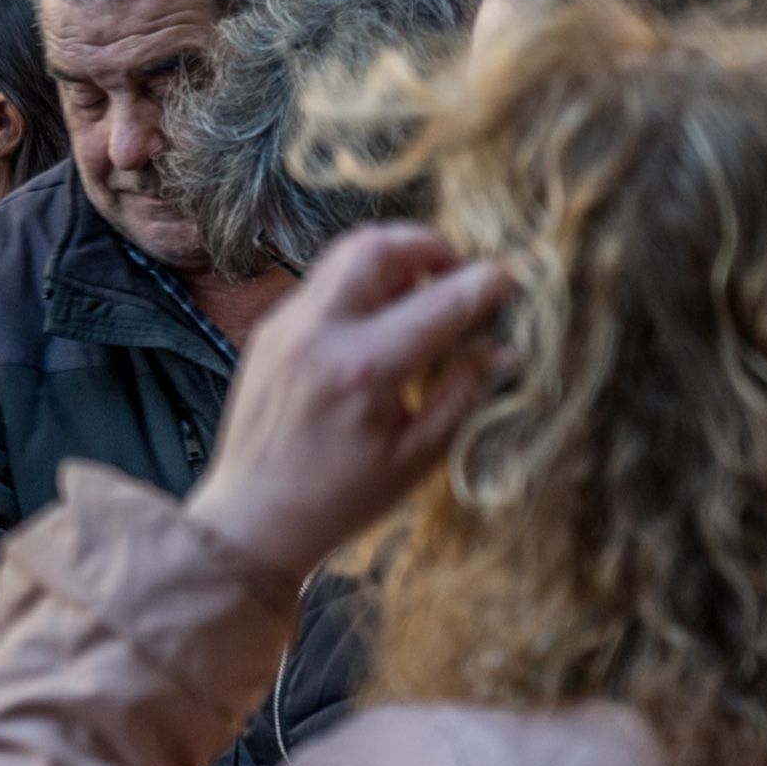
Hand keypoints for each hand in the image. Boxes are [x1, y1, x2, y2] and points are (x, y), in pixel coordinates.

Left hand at [183, 223, 510, 582]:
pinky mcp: (266, 333)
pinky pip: (320, 284)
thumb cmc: (340, 498)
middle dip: (431, 247)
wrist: (253, 519)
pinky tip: (379, 322)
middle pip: (381, 247)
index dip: (487, 284)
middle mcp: (318, 334)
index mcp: (363, 369)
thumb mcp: (418, 455)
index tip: (513, 279)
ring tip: (422, 295)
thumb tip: (504, 347)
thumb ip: (464, 392)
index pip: (442, 302)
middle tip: (457, 276)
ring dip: (392, 260)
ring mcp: (284, 328)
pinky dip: (358, 286)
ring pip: (344, 256)